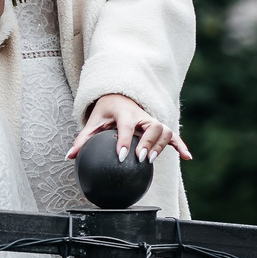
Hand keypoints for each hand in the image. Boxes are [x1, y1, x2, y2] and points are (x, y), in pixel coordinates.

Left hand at [68, 92, 187, 163]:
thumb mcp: (93, 122)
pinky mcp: (159, 127)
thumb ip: (82, 139)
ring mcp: (152, 121)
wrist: (119, 97)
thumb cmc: (105, 111)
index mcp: (125, 113)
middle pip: (153, 126)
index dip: (125, 141)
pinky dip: (181, 145)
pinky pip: (173, 136)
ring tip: (151, 160)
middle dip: (148, 142)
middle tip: (141, 158)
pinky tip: (188, 158)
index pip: (127, 127)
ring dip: (161, 145)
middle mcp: (142, 116)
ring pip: (165, 131)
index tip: (122, 157)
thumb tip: (69, 156)